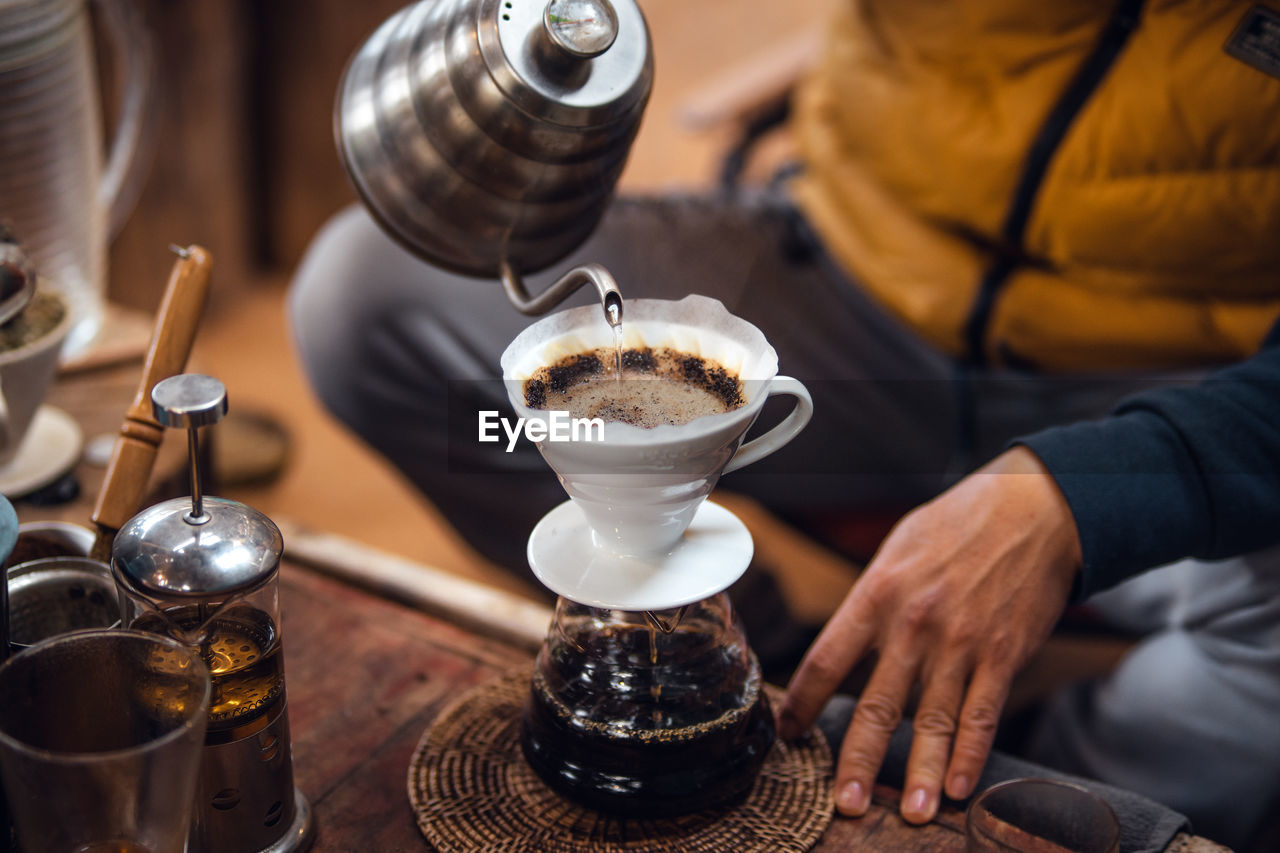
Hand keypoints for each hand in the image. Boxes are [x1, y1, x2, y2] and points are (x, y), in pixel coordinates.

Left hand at [776, 446, 1081, 822]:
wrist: (1033, 510)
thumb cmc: (958, 525)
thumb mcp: (897, 549)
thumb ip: (872, 600)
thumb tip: (847, 646)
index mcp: (877, 593)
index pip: (826, 659)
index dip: (804, 702)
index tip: (791, 733)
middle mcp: (913, 625)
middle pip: (876, 706)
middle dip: (857, 761)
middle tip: (845, 803)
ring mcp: (960, 644)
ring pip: (932, 722)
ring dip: (921, 773)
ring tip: (911, 814)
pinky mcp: (1003, 656)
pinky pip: (982, 715)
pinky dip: (970, 755)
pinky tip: (959, 785)